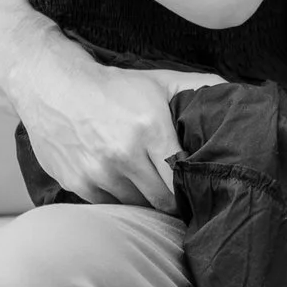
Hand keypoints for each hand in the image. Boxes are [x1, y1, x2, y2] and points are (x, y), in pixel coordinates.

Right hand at [12, 57, 194, 211]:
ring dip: (145, 202)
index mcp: (150, 129)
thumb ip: (198, 87)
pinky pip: (109, 205)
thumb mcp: (158, 81)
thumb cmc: (113, 87)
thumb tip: (234, 93)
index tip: (198, 190)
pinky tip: (124, 186)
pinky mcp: (77, 183)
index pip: (182, 178)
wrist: (52, 87)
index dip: (192, 187)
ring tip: (152, 192)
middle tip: (182, 200)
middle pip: (162, 200)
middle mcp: (123, 154)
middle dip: (173, 202)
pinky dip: (119, 199)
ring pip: (136, 206)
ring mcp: (98, 172)